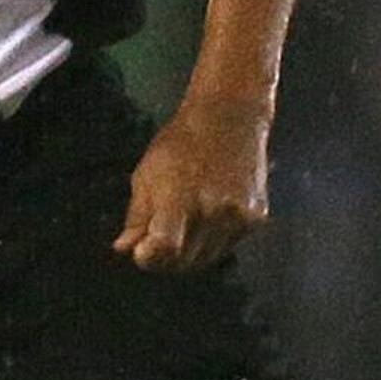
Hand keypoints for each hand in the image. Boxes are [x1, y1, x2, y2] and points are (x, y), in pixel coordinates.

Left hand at [117, 101, 269, 271]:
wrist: (231, 117)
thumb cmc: (182, 142)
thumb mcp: (147, 174)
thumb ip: (138, 216)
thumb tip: (125, 249)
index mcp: (182, 198)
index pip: (165, 249)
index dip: (149, 258)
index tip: (142, 252)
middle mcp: (214, 212)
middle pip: (185, 262)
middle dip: (166, 259)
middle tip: (156, 242)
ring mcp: (239, 217)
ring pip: (207, 259)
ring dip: (190, 253)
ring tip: (183, 226)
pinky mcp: (256, 218)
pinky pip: (228, 246)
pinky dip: (213, 241)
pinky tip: (207, 216)